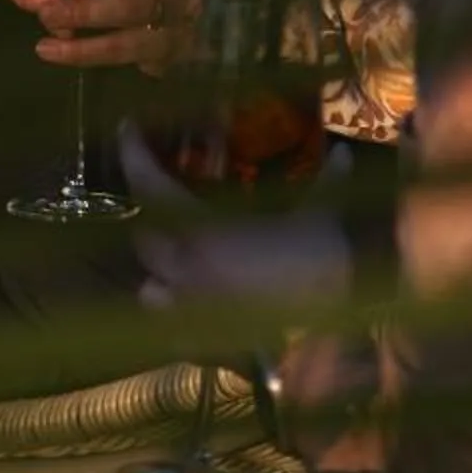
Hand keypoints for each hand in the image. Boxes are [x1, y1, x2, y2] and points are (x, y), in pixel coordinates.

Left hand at [124, 122, 355, 310]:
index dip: (135, 157)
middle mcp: (186, 270)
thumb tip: (344, 151)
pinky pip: (174, 328)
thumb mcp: (323, 212)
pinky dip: (176, 313)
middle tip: (162, 191)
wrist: (331, 329)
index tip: (127, 130)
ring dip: (156, 268)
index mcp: (203, 232)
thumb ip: (329, 180)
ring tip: (175, 253)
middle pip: (144, 238)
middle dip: (148, 213)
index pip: (150, 189)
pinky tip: (196, 304)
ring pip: (150, 288)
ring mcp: (192, 310)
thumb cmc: (320, 261)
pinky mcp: (206, 342)